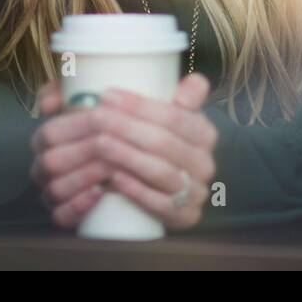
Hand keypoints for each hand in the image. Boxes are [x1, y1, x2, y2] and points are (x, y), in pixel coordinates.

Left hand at [28, 74, 218, 230]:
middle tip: (96, 117)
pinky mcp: (185, 217)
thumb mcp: (178, 115)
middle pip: (163, 142)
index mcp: (205, 133)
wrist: (171, 191)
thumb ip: (189, 92)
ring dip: (127, 156)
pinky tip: (115, 178)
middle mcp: (205, 163)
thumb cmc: (164, 144)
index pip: (173, 115)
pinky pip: (161, 204)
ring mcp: (196, 192)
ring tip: (100, 143)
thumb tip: (190, 84)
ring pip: (160, 172)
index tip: (107, 95)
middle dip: (126, 127)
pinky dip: (137, 191)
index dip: (139, 105)